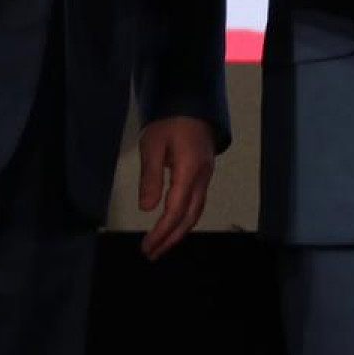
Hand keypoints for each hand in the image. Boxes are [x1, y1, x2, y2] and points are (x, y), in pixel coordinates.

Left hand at [135, 116, 215, 260]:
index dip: (161, 232)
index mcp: (189, 170)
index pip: (175, 211)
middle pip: (189, 217)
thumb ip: (150, 177)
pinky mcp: (205, 172)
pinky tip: (175, 223)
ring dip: (179, 231)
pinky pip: (197, 202)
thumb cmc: (169, 121)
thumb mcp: (152, 145)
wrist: (192, 101)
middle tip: (152, 253)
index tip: (147, 246)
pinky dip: (186, 218)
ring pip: (196, 211)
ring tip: (162, 245)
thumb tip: (147, 209)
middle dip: (171, 238)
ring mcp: (206, 175)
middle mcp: (202, 177)